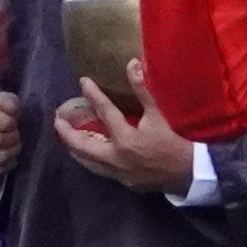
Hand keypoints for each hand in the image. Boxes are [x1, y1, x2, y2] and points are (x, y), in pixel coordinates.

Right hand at [0, 89, 23, 184]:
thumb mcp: (0, 99)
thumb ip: (9, 102)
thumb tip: (11, 110)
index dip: (5, 120)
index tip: (12, 122)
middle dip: (13, 137)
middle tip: (16, 134)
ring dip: (12, 151)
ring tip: (14, 145)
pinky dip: (7, 164)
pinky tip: (9, 157)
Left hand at [55, 87, 198, 193]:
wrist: (189, 173)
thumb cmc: (173, 142)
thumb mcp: (159, 115)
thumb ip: (143, 91)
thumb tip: (132, 64)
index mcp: (125, 139)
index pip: (104, 112)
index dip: (93, 94)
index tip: (83, 82)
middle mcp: (116, 158)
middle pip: (83, 146)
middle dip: (67, 133)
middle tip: (58, 121)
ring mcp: (117, 173)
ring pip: (88, 162)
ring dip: (75, 149)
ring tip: (66, 138)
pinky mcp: (123, 182)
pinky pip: (100, 170)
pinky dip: (90, 160)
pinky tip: (88, 154)